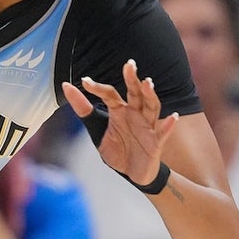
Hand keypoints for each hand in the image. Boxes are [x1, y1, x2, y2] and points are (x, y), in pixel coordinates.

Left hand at [60, 59, 179, 184]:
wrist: (131, 174)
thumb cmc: (117, 149)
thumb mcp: (96, 130)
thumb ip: (83, 109)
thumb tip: (66, 85)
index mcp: (119, 110)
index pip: (110, 94)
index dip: (98, 88)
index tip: (84, 81)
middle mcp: (135, 114)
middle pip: (135, 93)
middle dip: (133, 79)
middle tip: (129, 65)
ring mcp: (147, 127)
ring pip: (151, 107)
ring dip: (150, 95)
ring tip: (147, 83)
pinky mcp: (156, 143)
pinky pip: (163, 133)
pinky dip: (168, 125)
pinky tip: (172, 117)